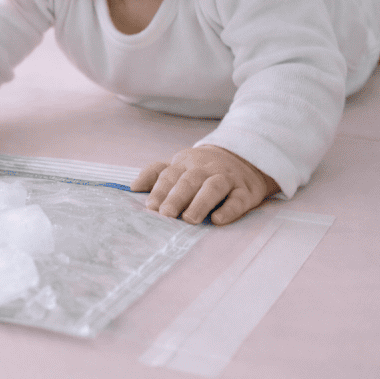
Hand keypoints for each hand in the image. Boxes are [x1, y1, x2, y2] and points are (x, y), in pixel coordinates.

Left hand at [130, 146, 279, 224]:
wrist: (244, 158)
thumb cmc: (203, 168)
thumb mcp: (180, 165)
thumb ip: (156, 174)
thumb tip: (133, 187)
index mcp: (186, 163)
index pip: (170, 174)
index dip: (160, 190)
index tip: (150, 206)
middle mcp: (206, 168)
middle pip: (189, 180)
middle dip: (176, 197)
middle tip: (166, 215)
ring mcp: (227, 178)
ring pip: (213, 187)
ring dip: (200, 203)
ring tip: (189, 219)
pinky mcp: (246, 191)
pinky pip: (238, 199)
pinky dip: (228, 210)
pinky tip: (217, 220)